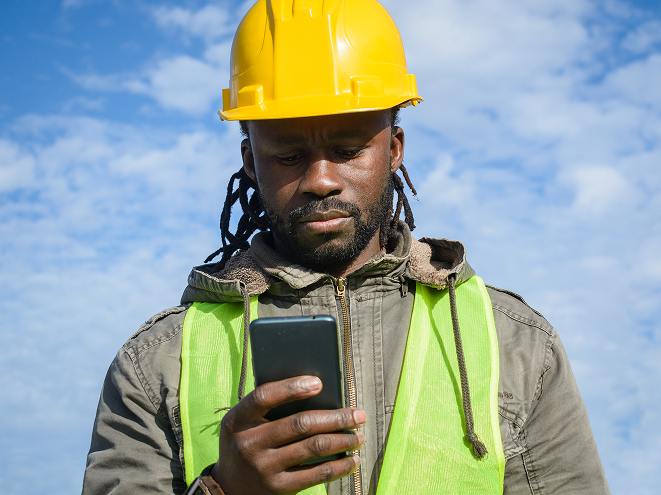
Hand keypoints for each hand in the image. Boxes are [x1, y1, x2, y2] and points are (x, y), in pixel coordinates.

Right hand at [210, 375, 364, 494]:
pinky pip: (316, 475)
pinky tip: (352, 460)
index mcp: (237, 421)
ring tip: (359, 436)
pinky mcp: (278, 488)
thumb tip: (318, 392)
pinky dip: (339, 467)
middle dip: (335, 418)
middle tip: (359, 415)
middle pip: (299, 424)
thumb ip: (269, 408)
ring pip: (313, 448)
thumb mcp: (244, 424)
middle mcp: (248, 444)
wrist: (229, 489)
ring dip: (342, 441)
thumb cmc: (246, 443)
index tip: (319, 382)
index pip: (264, 396)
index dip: (290, 387)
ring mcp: (264, 468)